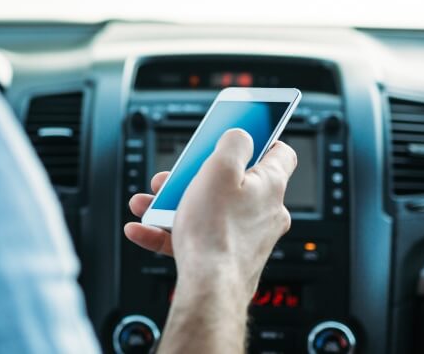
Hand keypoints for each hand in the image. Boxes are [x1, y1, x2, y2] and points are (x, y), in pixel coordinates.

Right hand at [124, 129, 296, 301]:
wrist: (209, 288)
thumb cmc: (217, 231)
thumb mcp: (220, 168)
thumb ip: (233, 143)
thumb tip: (241, 136)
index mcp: (270, 185)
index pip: (279, 153)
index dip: (261, 138)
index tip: (240, 134)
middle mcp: (264, 212)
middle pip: (232, 182)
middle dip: (196, 176)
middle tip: (175, 175)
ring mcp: (246, 238)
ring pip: (209, 210)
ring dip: (175, 203)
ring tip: (149, 203)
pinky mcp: (226, 258)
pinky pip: (196, 237)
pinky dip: (169, 231)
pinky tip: (143, 229)